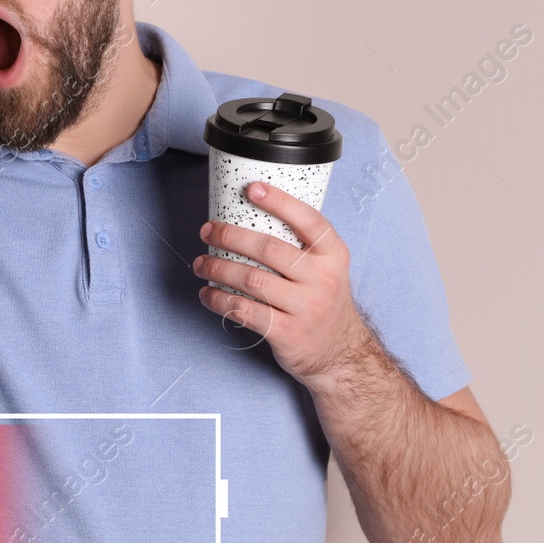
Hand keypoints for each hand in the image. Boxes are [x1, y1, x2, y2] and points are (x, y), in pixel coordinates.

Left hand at [192, 180, 370, 388]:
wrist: (341, 353)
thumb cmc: (323, 301)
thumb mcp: (328, 268)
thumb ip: (302, 245)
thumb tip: (250, 215)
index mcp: (333, 255)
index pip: (309, 221)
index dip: (279, 202)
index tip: (252, 189)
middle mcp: (322, 279)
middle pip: (269, 249)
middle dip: (230, 237)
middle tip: (208, 231)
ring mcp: (306, 308)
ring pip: (251, 280)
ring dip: (218, 269)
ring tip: (202, 264)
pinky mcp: (288, 333)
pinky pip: (245, 311)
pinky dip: (219, 300)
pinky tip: (208, 294)